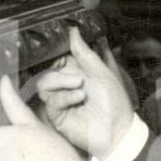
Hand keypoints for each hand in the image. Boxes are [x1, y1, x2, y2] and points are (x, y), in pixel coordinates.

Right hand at [31, 25, 133, 160]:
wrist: (117, 130)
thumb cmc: (115, 101)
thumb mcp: (102, 71)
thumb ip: (84, 52)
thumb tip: (73, 30)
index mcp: (78, 72)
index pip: (58, 57)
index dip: (56, 53)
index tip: (59, 49)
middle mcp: (67, 85)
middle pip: (47, 70)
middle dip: (61, 71)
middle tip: (79, 77)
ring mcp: (60, 100)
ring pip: (44, 83)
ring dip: (61, 82)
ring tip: (80, 87)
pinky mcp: (56, 115)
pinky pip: (51, 101)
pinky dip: (65, 97)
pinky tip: (79, 98)